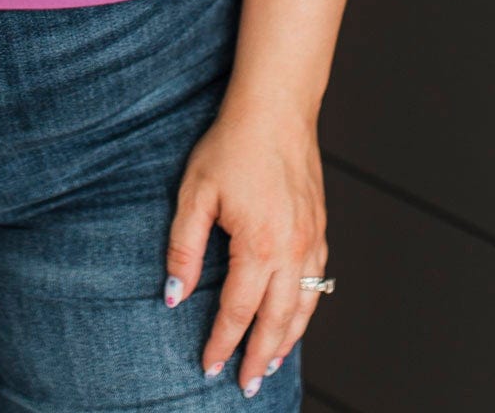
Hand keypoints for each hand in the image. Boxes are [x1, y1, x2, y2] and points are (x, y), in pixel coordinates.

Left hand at [162, 102, 328, 396]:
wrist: (276, 110)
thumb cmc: (233, 145)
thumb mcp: (195, 193)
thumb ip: (184, 247)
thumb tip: (174, 295)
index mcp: (259, 246)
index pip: (238, 311)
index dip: (223, 343)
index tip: (210, 366)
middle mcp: (292, 251)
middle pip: (277, 321)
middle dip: (260, 358)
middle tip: (247, 386)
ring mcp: (312, 241)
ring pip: (304, 307)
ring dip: (287, 340)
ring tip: (271, 364)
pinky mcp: (320, 228)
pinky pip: (316, 282)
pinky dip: (306, 309)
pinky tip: (295, 316)